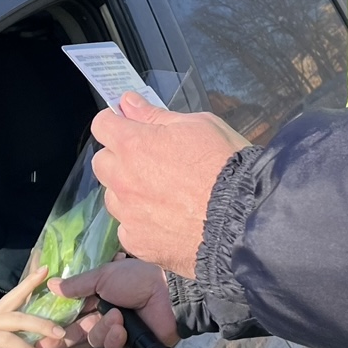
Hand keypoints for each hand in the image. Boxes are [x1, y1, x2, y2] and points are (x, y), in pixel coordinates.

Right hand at [52, 257, 177, 347]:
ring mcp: (120, 331)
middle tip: (82, 324)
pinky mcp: (131, 346)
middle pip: (83, 329)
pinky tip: (121, 331)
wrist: (167, 293)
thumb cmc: (136, 279)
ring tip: (117, 319)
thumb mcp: (103, 276)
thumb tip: (51, 284)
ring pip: (96, 340)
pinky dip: (115, 342)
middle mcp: (107, 314)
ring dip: (103, 330)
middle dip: (81, 328)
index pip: (77, 310)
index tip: (52, 323)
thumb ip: (77, 284)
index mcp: (100, 297)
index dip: (67, 317)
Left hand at [90, 92, 247, 276]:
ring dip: (129, 193)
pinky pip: (129, 230)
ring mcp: (128, 215)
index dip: (116, 122)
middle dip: (120, 158)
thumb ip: (156, 116)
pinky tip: (168, 223)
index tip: (130, 126)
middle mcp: (123, 180)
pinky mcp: (139, 244)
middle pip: (102, 163)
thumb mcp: (199, 125)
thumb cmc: (227, 165)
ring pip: (114, 198)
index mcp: (133, 145)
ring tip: (164, 196)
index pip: (102, 125)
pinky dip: (143, 225)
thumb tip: (129, 102)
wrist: (246, 220)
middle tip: (151, 162)